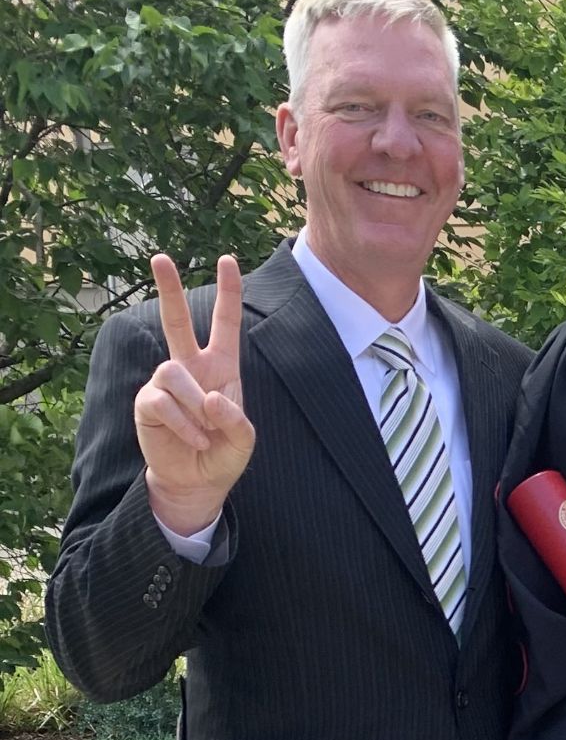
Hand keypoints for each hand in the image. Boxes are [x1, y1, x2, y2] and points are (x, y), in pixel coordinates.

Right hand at [134, 254, 254, 534]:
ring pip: (173, 373)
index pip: (224, 324)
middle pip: (177, 320)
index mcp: (220, 368)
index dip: (228, 293)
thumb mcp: (243, 441)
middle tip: (160, 257)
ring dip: (194, 406)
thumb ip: (235, 420)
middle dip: (169, 289)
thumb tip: (210, 398)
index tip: (228, 260)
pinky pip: (163, 403)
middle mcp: (191, 367)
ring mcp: (166, 383)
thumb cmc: (222, 455)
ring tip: (206, 433)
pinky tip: (195, 440)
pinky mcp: (148, 402)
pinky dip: (184, 425)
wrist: (196, 482)